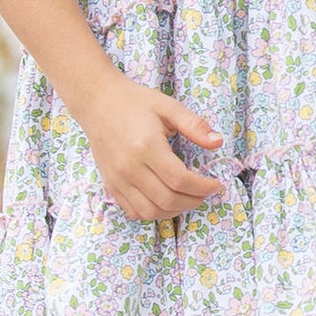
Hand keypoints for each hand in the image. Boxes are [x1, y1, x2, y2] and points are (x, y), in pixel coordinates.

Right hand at [76, 75, 225, 221]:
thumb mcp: (168, 107)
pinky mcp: (110, 185)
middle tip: (205, 193)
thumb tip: (218, 142)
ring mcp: (117, 179)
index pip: (179, 179)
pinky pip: (133, 211)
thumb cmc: (134, 103)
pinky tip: (165, 201)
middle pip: (167, 199)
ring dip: (175, 211)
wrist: (97, 103)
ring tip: (188, 198)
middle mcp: (129, 168)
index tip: (216, 184)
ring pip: (150, 211)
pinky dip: (153, 213)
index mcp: (146, 147)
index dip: (202, 187)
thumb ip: (194, 125)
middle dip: (193, 201)